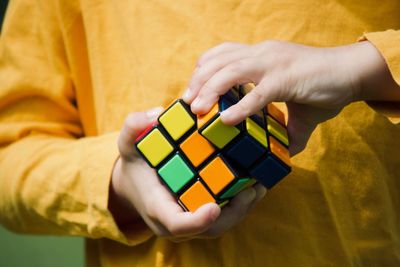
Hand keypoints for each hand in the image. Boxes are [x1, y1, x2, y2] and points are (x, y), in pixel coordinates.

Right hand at [109, 109, 266, 240]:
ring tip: (260, 186)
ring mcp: (192, 219)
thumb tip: (156, 114)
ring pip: (222, 223)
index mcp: (157, 207)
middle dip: (233, 212)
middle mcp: (177, 220)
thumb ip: (134, 127)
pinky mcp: (202, 212)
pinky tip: (255, 182)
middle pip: (209, 228)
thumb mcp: (128, 143)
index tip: (213, 208)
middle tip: (252, 190)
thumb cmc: (135, 163)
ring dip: (243, 207)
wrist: (136, 183)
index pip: (177, 223)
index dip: (196, 220)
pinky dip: (241, 201)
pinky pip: (224, 214)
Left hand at [184, 41, 399, 154]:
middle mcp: (262, 54)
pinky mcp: (287, 79)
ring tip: (197, 111)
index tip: (193, 92)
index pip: (221, 54)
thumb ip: (286, 126)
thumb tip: (284, 151)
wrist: (354, 74)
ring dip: (210, 91)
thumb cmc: (325, 87)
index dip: (203, 70)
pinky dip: (239, 108)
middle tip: (188, 104)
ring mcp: (274, 64)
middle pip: (218, 60)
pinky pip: (257, 93)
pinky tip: (226, 121)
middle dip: (198, 81)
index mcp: (260, 55)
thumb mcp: (297, 107)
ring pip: (230, 71)